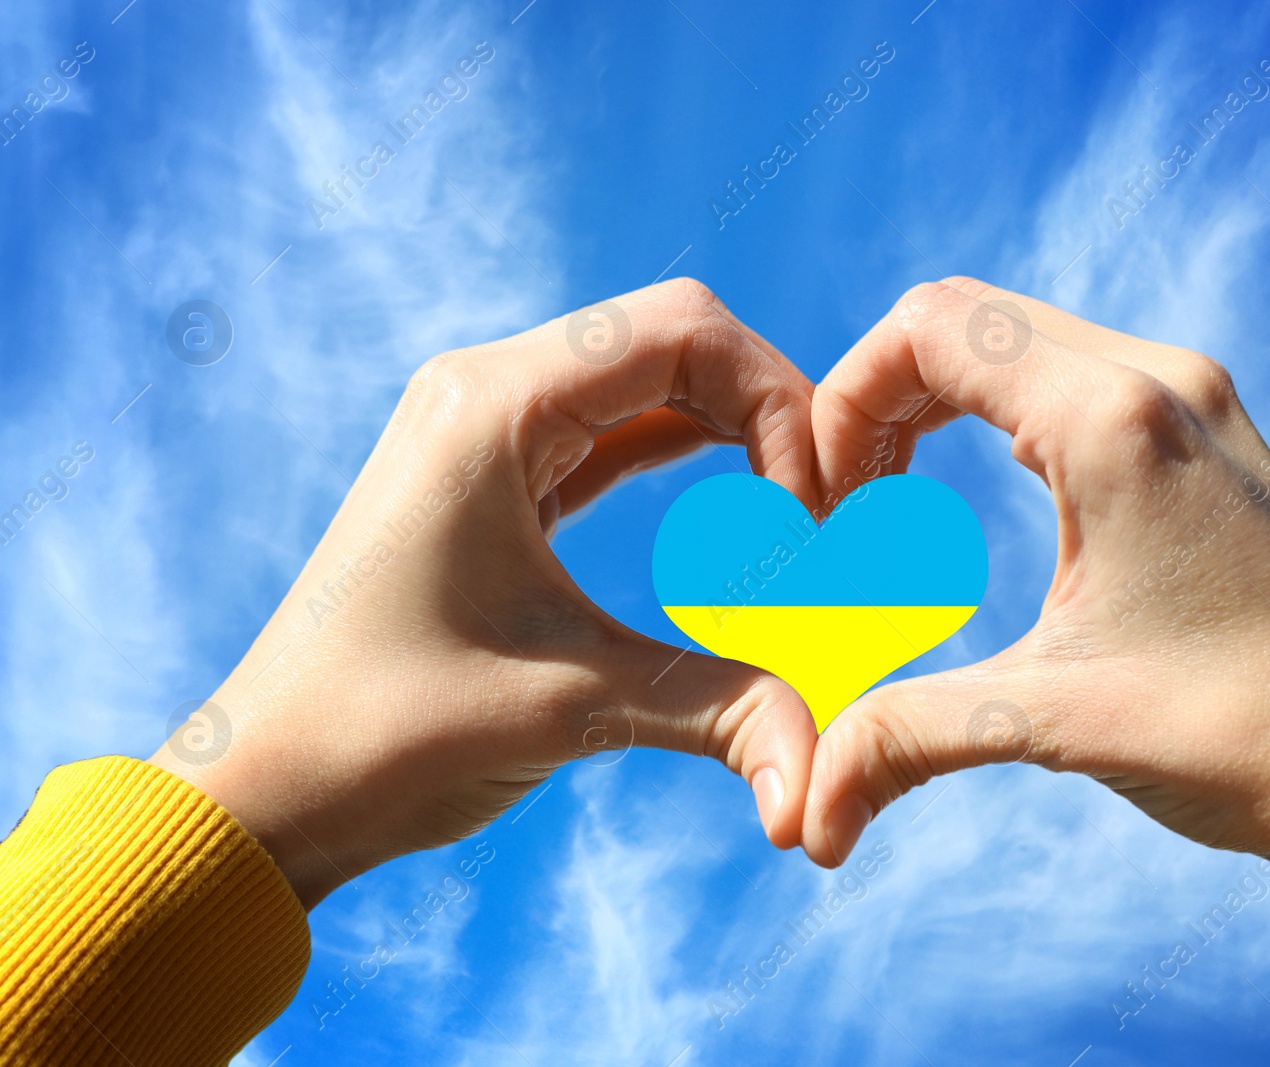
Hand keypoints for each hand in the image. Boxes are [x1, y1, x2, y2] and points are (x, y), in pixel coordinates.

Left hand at [150, 279, 819, 907]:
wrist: (268, 786)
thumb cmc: (384, 735)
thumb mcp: (567, 709)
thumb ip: (718, 712)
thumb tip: (824, 772)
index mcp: (494, 407)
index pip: (684, 332)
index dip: (779, 410)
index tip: (813, 526)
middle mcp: (489, 391)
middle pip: (678, 336)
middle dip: (772, 415)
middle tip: (826, 521)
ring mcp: (491, 428)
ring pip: (654, 380)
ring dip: (737, 436)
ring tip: (796, 522)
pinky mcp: (501, 477)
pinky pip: (619, 432)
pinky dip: (691, 462)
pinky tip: (741, 520)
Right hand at [801, 277, 1269, 868]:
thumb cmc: (1236, 734)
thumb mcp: (1050, 721)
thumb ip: (906, 736)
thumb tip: (806, 818)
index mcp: (1114, 420)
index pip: (928, 329)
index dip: (844, 400)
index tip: (828, 502)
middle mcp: (1162, 379)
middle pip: (967, 315)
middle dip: (881, 397)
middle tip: (853, 502)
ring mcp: (1197, 400)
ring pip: (1023, 339)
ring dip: (941, 401)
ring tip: (902, 499)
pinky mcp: (1214, 437)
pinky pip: (1077, 377)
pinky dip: (1004, 414)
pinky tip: (990, 494)